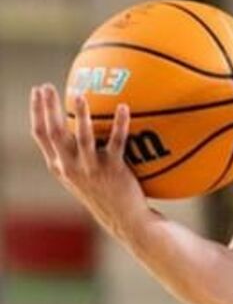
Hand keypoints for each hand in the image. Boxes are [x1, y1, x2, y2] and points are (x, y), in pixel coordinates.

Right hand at [29, 86, 147, 237]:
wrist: (124, 218)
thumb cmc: (104, 192)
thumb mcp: (81, 174)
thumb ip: (74, 153)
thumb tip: (76, 123)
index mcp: (60, 166)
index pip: (41, 135)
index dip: (37, 111)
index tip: (37, 90)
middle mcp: (70, 167)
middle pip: (54, 132)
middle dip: (48, 107)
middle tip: (48, 86)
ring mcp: (91, 169)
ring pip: (82, 137)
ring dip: (81, 115)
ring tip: (80, 94)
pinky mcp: (114, 170)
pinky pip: (117, 142)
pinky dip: (120, 124)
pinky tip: (124, 107)